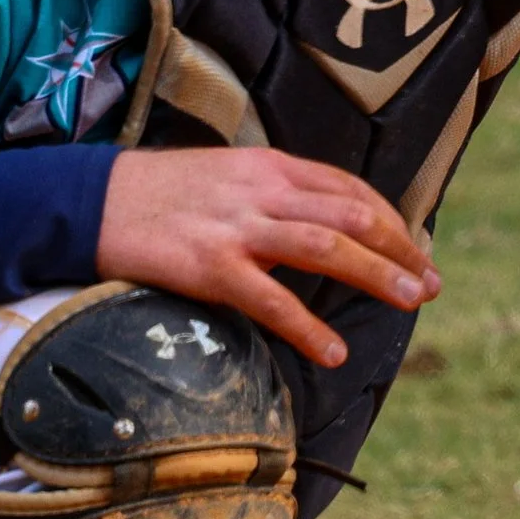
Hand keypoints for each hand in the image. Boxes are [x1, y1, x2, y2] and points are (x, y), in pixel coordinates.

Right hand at [94, 148, 439, 369]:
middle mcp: (261, 191)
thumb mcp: (225, 177)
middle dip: (400, 249)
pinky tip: (334, 352)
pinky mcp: (209, 265)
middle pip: (350, 215)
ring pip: (325, 247)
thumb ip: (272, 196)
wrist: (88, 200)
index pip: (348, 188)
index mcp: (269, 167)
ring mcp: (236, 227)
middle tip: (431, 284)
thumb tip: (318, 226)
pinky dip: (308, 327)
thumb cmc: (158, 194)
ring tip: (412, 302)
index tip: (417, 250)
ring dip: (376, 274)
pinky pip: (270, 299)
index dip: (391, 220)